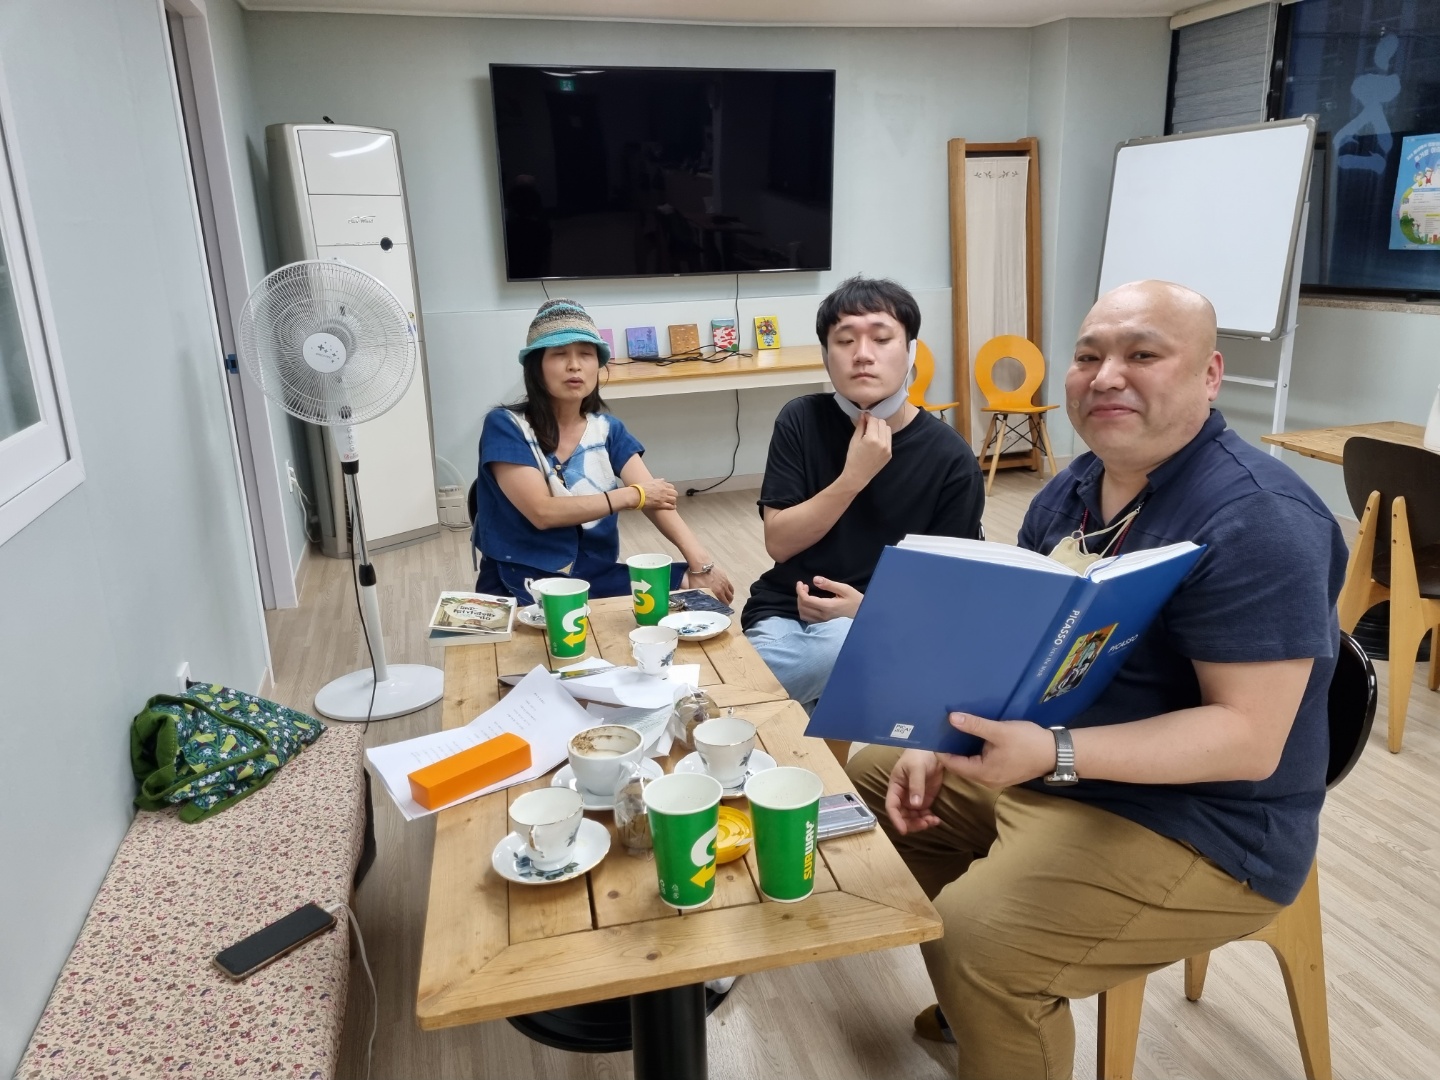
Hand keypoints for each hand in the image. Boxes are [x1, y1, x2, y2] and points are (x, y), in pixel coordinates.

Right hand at [635, 477, 677, 511]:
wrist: (637, 495)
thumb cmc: (640, 488)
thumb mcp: (650, 481)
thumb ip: (658, 481)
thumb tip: (662, 480)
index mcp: (661, 483)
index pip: (671, 486)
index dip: (671, 490)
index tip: (670, 492)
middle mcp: (664, 490)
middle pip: (674, 493)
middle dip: (674, 495)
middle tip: (672, 497)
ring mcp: (663, 497)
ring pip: (674, 499)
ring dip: (673, 501)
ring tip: (672, 503)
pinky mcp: (661, 504)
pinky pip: (670, 506)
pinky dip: (672, 507)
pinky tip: (673, 507)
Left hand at [682, 563, 734, 604]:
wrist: (700, 564)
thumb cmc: (697, 577)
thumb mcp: (694, 590)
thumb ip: (696, 597)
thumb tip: (692, 602)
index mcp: (717, 593)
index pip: (725, 603)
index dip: (723, 607)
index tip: (720, 608)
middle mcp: (723, 588)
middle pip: (730, 598)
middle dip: (728, 602)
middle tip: (723, 603)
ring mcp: (725, 581)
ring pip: (731, 591)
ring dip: (729, 595)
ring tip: (725, 597)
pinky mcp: (724, 575)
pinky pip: (729, 584)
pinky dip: (728, 588)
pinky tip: (724, 588)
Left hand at [795, 575, 862, 621]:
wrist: (863, 615)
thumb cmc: (855, 600)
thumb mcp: (845, 589)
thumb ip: (829, 584)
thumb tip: (815, 579)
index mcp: (827, 606)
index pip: (806, 600)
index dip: (800, 590)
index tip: (800, 583)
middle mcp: (823, 615)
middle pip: (802, 607)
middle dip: (800, 595)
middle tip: (805, 586)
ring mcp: (822, 621)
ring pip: (803, 614)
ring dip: (801, 603)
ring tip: (806, 594)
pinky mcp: (823, 623)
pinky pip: (808, 618)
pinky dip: (804, 610)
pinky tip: (810, 603)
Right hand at [840, 411, 892, 488]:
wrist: (857, 476)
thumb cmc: (853, 458)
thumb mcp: (854, 440)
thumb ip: (860, 426)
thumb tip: (863, 415)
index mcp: (872, 439)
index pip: (874, 420)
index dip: (868, 417)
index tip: (864, 417)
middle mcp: (882, 443)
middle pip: (882, 423)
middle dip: (875, 422)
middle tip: (867, 426)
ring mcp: (888, 449)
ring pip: (887, 429)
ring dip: (880, 428)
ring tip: (872, 433)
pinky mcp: (890, 454)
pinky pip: (888, 439)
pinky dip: (883, 436)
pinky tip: (875, 441)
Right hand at [884, 749, 944, 833]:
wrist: (935, 751)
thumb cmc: (920, 755)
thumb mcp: (917, 768)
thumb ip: (916, 785)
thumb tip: (915, 805)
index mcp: (895, 787)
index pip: (891, 806)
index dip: (895, 819)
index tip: (903, 830)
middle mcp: (903, 796)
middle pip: (902, 816)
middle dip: (911, 824)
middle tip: (925, 824)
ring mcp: (914, 799)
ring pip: (913, 818)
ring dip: (921, 823)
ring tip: (933, 821)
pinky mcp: (925, 800)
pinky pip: (924, 815)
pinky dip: (929, 820)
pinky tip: (936, 820)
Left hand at [935, 713, 1056, 789]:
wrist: (1056, 753)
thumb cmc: (1028, 742)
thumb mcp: (999, 731)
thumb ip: (975, 725)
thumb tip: (951, 718)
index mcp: (982, 773)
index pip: (951, 763)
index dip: (941, 749)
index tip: (933, 733)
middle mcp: (986, 780)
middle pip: (960, 765)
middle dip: (951, 749)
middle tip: (941, 730)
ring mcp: (995, 779)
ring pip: (971, 765)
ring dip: (963, 750)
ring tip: (955, 731)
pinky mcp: (1003, 774)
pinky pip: (982, 764)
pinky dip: (975, 753)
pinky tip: (974, 738)